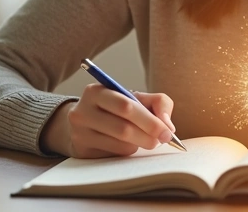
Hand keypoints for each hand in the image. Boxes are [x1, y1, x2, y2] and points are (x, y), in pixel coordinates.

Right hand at [41, 85, 176, 157]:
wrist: (84, 123)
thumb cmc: (116, 109)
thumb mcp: (135, 98)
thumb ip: (158, 102)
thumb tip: (167, 124)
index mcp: (96, 91)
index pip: (126, 106)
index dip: (150, 120)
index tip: (167, 130)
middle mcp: (82, 111)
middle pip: (123, 128)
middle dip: (148, 135)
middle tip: (163, 139)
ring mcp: (80, 133)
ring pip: (120, 144)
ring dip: (139, 144)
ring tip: (144, 139)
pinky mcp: (82, 151)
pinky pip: (114, 155)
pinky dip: (128, 151)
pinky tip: (128, 145)